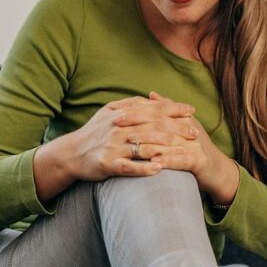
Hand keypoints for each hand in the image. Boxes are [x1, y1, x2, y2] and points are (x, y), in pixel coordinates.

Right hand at [65, 93, 195, 181]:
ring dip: (167, 148)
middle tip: (195, 132)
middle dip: (177, 129)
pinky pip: (129, 167)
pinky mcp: (108, 164)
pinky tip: (159, 169)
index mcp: (121, 114)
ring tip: (185, 150)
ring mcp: (113, 147)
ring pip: (144, 146)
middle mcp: (118, 128)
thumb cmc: (94, 133)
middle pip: (153, 127)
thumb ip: (130, 105)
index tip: (192, 111)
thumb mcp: (109, 112)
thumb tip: (151, 98)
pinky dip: (145, 168)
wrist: (70, 153)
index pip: (153, 109)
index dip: (174, 109)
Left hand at [116, 91, 228, 194]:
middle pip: (161, 123)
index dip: (137, 111)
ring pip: (169, 141)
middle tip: (119, 125)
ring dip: (148, 142)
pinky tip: (152, 163)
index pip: (158, 111)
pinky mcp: (200, 162)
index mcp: (184, 119)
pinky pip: (181, 160)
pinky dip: (166, 161)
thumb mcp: (181, 127)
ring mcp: (196, 145)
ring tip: (131, 143)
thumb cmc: (194, 148)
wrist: (216, 171)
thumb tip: (151, 94)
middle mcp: (190, 128)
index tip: (117, 113)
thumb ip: (167, 111)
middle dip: (138, 124)